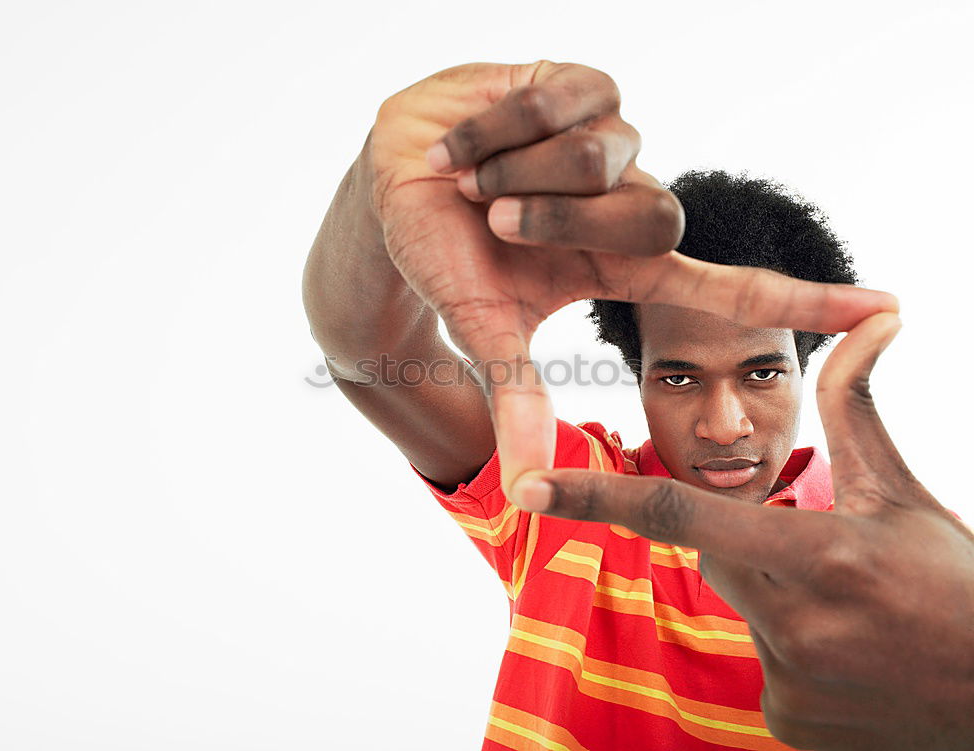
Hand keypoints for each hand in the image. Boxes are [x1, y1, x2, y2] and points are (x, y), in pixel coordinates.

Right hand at [366, 60, 897, 496]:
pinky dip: (496, 129)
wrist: (394, 189)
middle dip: (556, 223)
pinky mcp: (582, 84)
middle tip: (493, 221)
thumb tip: (525, 489)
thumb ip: (518, 400)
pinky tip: (473, 140)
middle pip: (655, 215)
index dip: (804, 299)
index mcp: (625, 269)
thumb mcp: (487, 330)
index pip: (732, 287)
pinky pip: (561, 100)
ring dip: (514, 176)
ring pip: (601, 154)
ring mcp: (613, 144)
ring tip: (473, 182)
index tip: (881, 308)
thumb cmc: (447, 260)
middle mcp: (633, 204)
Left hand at [509, 312, 973, 750]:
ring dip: (778, 599)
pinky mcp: (786, 725)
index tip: (527, 488)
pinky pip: (759, 663)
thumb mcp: (900, 492)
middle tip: (829, 560)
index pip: (677, 513)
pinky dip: (790, 649)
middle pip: (715, 555)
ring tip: (855, 614)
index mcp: (819, 555)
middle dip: (751, 543)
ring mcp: (789, 684)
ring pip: (739, 608)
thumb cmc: (958, 583)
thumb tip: (877, 318)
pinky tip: (851, 657)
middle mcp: (794, 624)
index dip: (595, 495)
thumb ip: (858, 406)